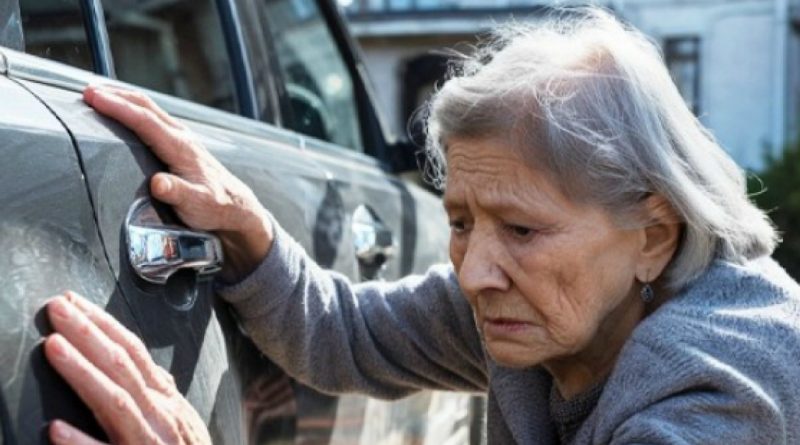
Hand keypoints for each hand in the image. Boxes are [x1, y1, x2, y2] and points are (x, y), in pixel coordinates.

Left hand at [44, 291, 211, 444]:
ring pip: (116, 402)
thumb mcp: (181, 421)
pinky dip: (83, 444)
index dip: (103, 324)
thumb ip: (161, 397)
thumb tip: (146, 369)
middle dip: (89, 333)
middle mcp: (161, 416)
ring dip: (84, 373)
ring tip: (54, 348)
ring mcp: (151, 443)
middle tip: (57, 309)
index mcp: (165, 401)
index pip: (133, 351)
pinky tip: (56, 430)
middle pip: (123, 366)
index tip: (74, 303)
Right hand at [83, 85, 272, 280]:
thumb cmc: (215, 206)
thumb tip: (158, 184)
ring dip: (123, 98)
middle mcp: (182, 137)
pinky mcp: (180, 141)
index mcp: (181, 148)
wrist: (235, 205)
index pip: (144, 121)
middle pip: (146, 107)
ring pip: (149, 108)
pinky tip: (123, 108)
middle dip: (115, 96)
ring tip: (98, 93)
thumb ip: (178, 194)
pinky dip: (134, 107)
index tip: (94, 98)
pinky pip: (153, 116)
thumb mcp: (197, 205)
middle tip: (87, 91)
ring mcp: (182, 137)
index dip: (118, 108)